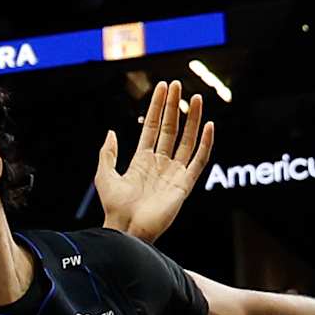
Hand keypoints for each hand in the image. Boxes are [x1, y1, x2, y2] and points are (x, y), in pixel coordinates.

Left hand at [95, 80, 215, 242]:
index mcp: (142, 161)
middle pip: (170, 129)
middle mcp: (160, 164)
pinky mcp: (184, 184)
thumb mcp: (104, 175)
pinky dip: (206, 144)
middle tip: (177, 85)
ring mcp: (173, 173)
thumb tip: (111, 132)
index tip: (163, 87)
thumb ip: (108, 153)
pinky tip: (209, 126)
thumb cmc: (114, 208)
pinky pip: (199, 161)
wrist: (126, 229)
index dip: (157, 107)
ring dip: (192, 119)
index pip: (152, 127)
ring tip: (196, 98)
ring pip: (187, 140)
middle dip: (174, 106)